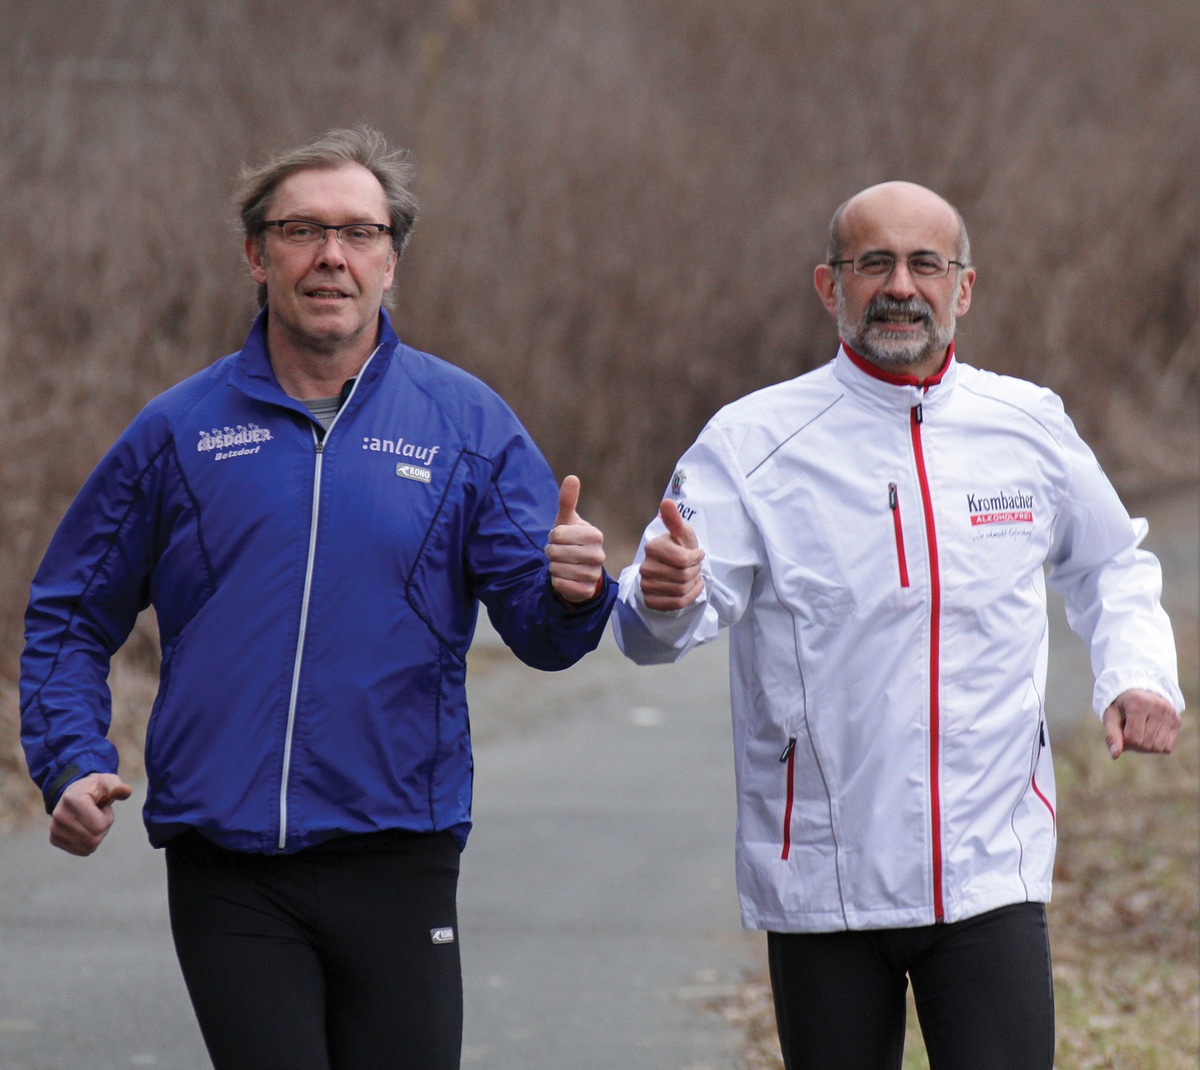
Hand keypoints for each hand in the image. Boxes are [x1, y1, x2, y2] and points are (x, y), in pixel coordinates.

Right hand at [49, 773, 131, 856]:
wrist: (76, 793)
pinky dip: (89, 843)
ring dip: (97, 836)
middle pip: (93, 839)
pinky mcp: (54, 838)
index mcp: (72, 799)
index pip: (99, 826)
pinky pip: (81, 851)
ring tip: (92, 820)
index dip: (108, 818)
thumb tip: (126, 791)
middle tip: (99, 815)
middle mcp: (59, 815)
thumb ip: (118, 787)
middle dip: (103, 828)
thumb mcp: (109, 782)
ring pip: (88, 847)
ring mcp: (55, 828)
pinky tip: (85, 828)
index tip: (103, 807)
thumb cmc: (97, 788)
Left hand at [545, 475, 606, 603]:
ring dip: (553, 568)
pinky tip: (564, 578)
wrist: (577, 571)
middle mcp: (598, 555)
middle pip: (556, 552)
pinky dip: (556, 581)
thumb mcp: (567, 521)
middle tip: (558, 553)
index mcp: (595, 535)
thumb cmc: (570, 542)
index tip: (560, 539)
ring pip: (557, 569)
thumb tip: (572, 477)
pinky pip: (561, 585)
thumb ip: (567, 501)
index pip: (557, 534)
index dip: (552, 537)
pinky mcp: (587, 590)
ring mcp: (594, 574)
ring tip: (562, 565)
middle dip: (551, 553)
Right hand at [639, 500, 704, 610]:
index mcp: (653, 547)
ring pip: (680, 591)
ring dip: (693, 585)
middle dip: (695, 572)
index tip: (698, 554)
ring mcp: (646, 584)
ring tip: (692, 577)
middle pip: (683, 576)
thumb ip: (675, 520)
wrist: (671, 569)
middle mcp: (645, 567)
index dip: (696, 558)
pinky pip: (676, 603)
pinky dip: (689, 597)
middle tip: (695, 567)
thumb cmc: (679, 549)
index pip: (683, 560)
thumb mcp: (682, 534)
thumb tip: (667, 502)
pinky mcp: (650, 600)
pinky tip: (691, 588)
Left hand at [1102, 688, 1180, 758]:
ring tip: (1139, 734)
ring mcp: (1170, 713)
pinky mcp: (1177, 720)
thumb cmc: (1121, 706)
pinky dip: (1157, 746)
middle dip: (1135, 745)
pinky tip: (1150, 735)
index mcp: (1138, 703)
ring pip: (1158, 747)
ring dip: (1146, 747)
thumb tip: (1115, 756)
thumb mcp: (1111, 716)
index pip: (1133, 738)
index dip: (1124, 741)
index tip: (1121, 733)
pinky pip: (1168, 747)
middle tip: (1129, 733)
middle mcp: (1157, 707)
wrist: (1137, 691)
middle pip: (1146, 744)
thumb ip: (1112, 735)